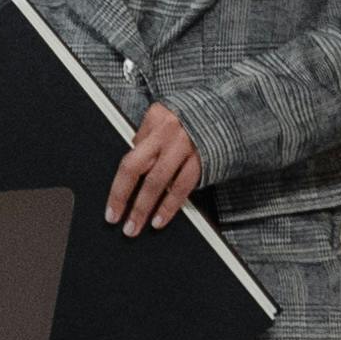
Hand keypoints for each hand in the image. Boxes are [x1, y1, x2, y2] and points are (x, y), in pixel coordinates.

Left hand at [107, 101, 208, 236]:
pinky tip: (161, 219)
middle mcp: (166, 132)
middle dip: (124, 198)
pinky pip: (182, 187)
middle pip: (136, 168)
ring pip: (158, 181)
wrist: (229, 113)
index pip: (128, 158)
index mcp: (155, 120)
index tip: (111, 208)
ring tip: (137, 225)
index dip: (117, 188)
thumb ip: (146, 138)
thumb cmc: (192, 118)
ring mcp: (185, 146)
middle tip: (118, 221)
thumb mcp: (164, 119)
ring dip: (145, 208)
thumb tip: (132, 159)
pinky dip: (170, 205)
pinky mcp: (202, 159)